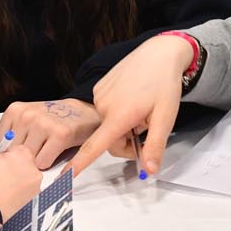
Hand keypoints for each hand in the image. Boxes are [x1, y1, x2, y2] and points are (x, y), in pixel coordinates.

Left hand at [0, 99, 100, 169]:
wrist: (82, 111)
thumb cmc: (52, 119)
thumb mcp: (24, 120)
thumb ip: (6, 134)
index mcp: (15, 111)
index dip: (4, 155)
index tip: (12, 157)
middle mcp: (27, 116)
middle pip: (11, 154)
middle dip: (19, 160)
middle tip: (30, 156)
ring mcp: (43, 125)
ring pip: (26, 160)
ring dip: (34, 163)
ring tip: (43, 153)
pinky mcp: (59, 135)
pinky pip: (43, 163)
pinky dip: (47, 164)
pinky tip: (52, 155)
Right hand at [0, 142, 40, 216]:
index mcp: (22, 156)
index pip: (18, 149)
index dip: (6, 157)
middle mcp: (33, 172)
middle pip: (26, 165)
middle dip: (13, 170)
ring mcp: (35, 190)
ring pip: (27, 182)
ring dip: (17, 184)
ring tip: (0, 191)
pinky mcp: (33, 205)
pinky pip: (28, 196)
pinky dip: (19, 197)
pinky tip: (5, 200)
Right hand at [71, 34, 195, 175]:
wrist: (159, 53)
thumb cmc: (164, 85)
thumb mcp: (165, 118)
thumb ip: (154, 146)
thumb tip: (149, 171)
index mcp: (118, 116)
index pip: (94, 147)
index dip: (79, 164)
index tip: (65, 177)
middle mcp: (103, 107)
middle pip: (109, 140)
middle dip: (126, 141)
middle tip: (147, 126)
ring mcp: (99, 96)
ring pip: (108, 126)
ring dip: (123, 124)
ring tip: (141, 106)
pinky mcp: (98, 88)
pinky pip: (106, 111)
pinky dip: (118, 111)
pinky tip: (132, 96)